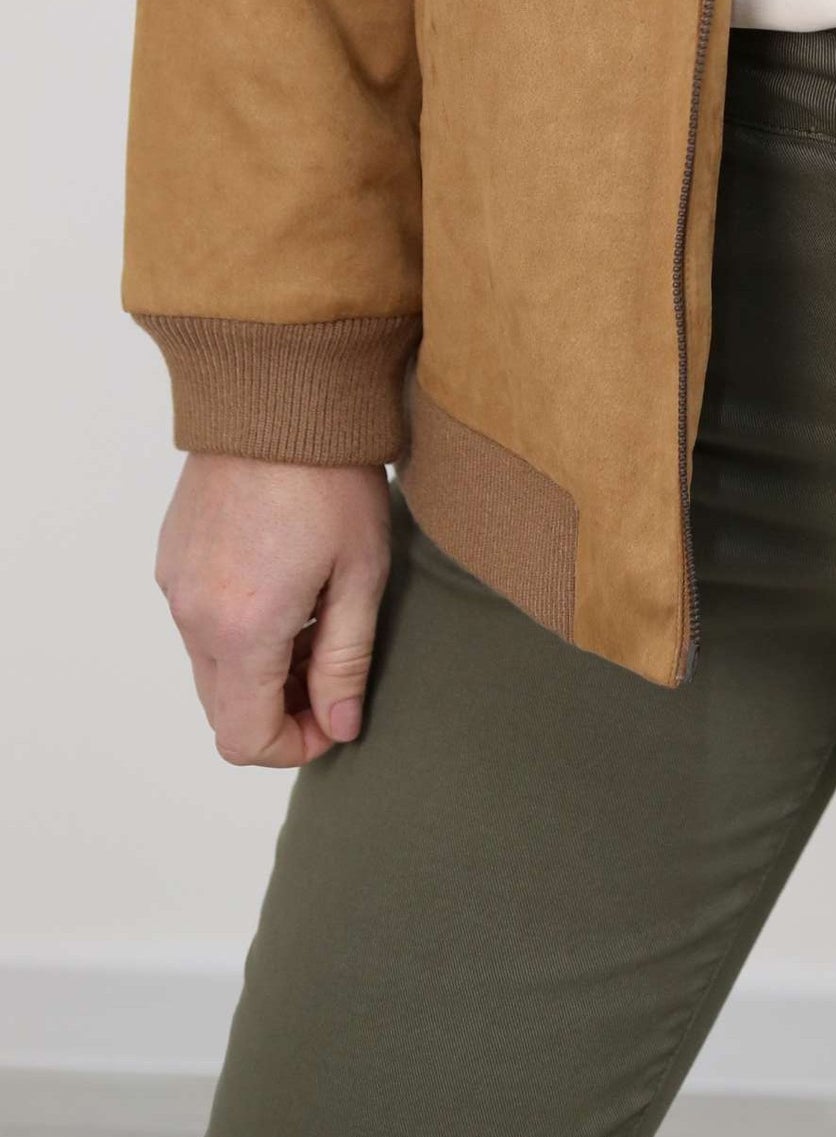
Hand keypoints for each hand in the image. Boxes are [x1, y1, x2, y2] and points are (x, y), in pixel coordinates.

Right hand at [155, 456, 391, 766]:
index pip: (245, 737)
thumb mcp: (361, 572)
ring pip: (210, 666)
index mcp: (243, 628)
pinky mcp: (172, 555)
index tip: (335, 717)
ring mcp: (175, 583)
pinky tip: (286, 585)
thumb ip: (346, 660)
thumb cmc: (330, 475)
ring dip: (258, 668)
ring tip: (317, 617)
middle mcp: (193, 615)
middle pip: (224, 708)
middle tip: (332, 670)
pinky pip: (198, 620)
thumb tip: (340, 724)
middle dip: (278, 709)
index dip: (294, 746)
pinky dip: (237, 628)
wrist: (279, 391)